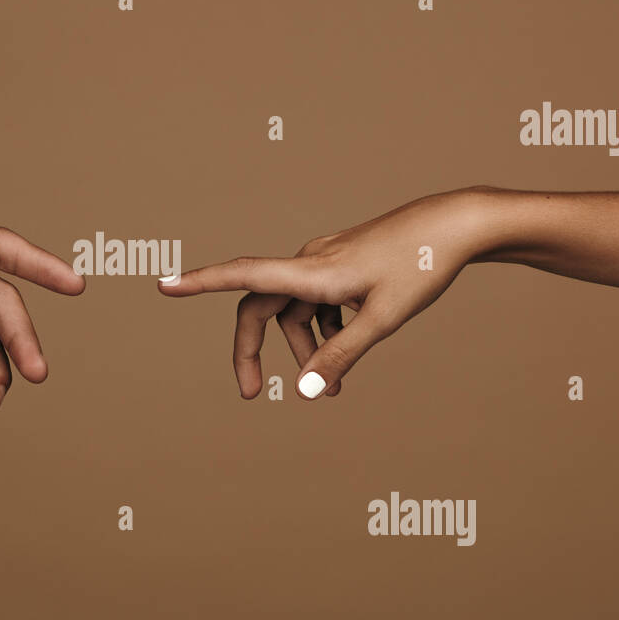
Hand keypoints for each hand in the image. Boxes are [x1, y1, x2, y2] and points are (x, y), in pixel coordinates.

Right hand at [158, 189, 489, 399]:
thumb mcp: (382, 319)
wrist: (455, 225)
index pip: (242, 276)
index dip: (199, 282)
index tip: (163, 285)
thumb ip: (342, 354)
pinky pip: (317, 301)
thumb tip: (307, 390)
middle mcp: (308, 262)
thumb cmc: (420, 266)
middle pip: (260, 307)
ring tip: (336, 386)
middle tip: (253, 394)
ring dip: (304, 348)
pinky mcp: (341, 264)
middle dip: (253, 351)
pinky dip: (325, 329)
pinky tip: (351, 347)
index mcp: (311, 272)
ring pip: (294, 310)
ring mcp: (324, 261)